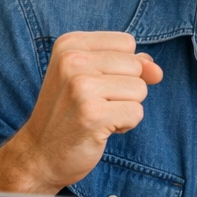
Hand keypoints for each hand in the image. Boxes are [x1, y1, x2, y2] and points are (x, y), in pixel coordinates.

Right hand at [0, 32, 162, 194]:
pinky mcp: (92, 114)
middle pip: (136, 66)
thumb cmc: (70, 112)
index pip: (126, 43)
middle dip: (126, 89)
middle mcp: (72, 60)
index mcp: (70, 44)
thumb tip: (156, 71)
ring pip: (140, 89)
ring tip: (98, 116)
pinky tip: (100, 129)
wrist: (39, 153)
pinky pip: (136, 113)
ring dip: (126, 108)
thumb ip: (128, 64)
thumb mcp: (91, 76)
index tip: (95, 83)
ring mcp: (81, 87)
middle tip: (95, 103)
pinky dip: (125, 125)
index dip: (123, 67)